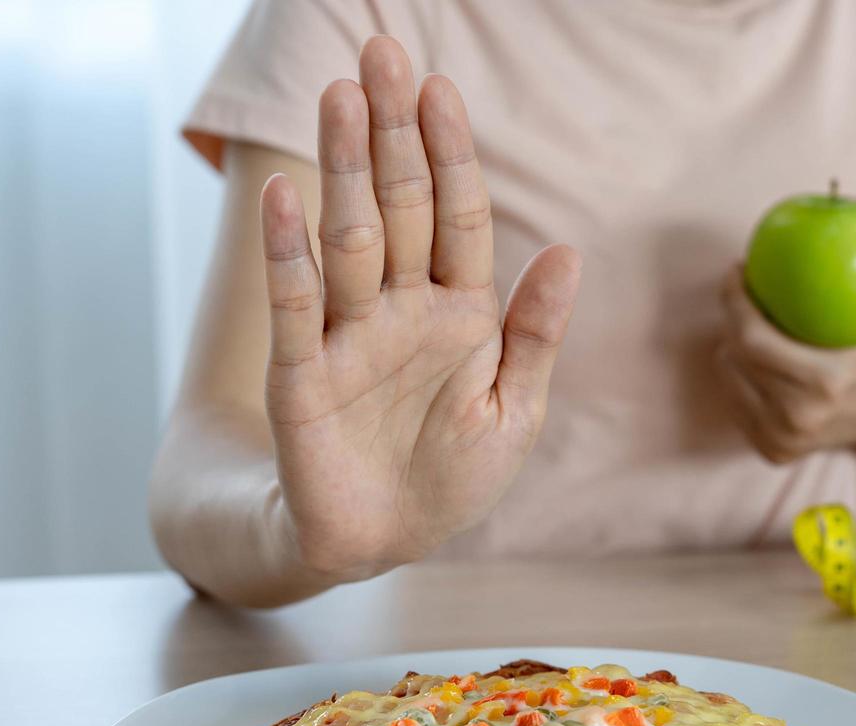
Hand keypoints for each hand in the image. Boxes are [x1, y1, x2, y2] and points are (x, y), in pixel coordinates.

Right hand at [259, 36, 579, 580]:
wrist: (388, 542)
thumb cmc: (456, 475)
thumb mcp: (516, 409)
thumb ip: (534, 333)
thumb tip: (568, 252)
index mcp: (460, 312)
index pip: (455, 217)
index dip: (450, 155)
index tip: (440, 89)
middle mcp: (400, 308)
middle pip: (397, 205)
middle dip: (392, 132)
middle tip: (380, 54)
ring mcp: (348, 334)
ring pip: (348, 237)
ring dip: (345, 169)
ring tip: (340, 98)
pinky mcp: (301, 374)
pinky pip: (295, 305)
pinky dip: (290, 254)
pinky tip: (287, 194)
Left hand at [715, 262, 855, 463]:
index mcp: (825, 385)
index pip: (753, 339)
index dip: (734, 300)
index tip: (738, 268)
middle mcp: (797, 418)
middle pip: (735, 355)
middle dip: (730, 315)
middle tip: (741, 288)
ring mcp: (780, 439)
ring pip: (729, 375)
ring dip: (732, 345)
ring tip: (750, 321)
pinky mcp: (770, 451)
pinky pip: (735, 399)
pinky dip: (739, 375)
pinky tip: (751, 355)